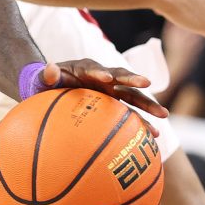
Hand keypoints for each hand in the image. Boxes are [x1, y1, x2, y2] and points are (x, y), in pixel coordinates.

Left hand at [40, 59, 168, 119]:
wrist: (53, 89)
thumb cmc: (45, 84)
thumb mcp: (41, 78)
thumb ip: (45, 74)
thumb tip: (49, 68)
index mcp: (85, 68)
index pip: (93, 69)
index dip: (100, 72)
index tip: (107, 78)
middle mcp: (103, 77)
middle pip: (121, 78)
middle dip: (133, 80)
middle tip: (147, 82)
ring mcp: (111, 91)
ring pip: (133, 96)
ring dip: (148, 104)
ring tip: (164, 115)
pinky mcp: (115, 104)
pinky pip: (131, 114)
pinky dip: (142, 123)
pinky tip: (154, 136)